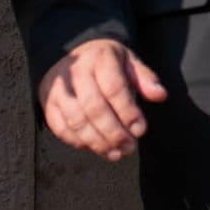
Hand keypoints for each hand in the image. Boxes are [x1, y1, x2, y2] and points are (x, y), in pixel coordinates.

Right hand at [37, 38, 168, 161]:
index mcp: (100, 58)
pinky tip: (96, 148)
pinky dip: (78, 142)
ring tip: (116, 153)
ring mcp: (58, 89)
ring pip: (76, 121)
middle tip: (129, 147)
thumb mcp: (129, 63)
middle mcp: (76, 72)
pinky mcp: (49, 104)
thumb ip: (145, 79)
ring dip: (97, 142)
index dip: (127, 112)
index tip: (140, 130)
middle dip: (113, 132)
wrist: (74, 56)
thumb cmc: (108, 63)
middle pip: (94, 108)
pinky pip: (60, 128)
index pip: (114, 88)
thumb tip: (161, 95)